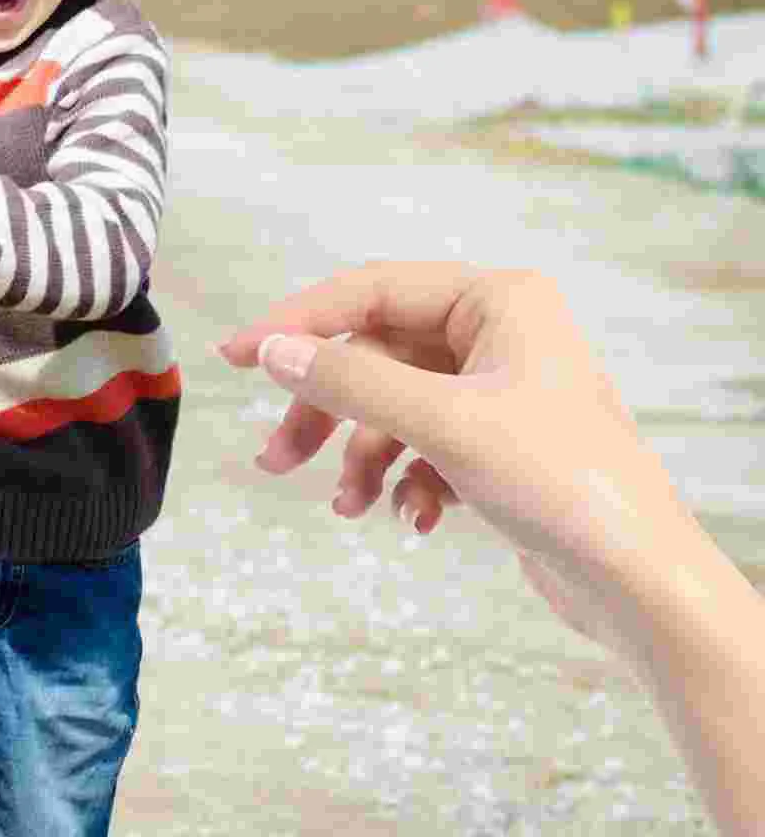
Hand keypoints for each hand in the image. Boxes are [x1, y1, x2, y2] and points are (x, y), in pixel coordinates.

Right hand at [217, 263, 684, 664]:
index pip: (372, 291)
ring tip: (345, 504)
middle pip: (376, 355)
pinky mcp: (498, 444)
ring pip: (393, 406)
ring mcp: (499, 390)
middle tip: (277, 456)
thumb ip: (351, 381)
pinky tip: (412, 517)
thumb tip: (272, 351)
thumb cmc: (561, 484)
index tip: (237, 355)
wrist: (641, 587)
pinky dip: (404, 478)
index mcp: (498, 300)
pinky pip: (422, 444)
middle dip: (328, 410)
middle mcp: (499, 333)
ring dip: (361, 455)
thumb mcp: (443, 424)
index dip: (299, 322)